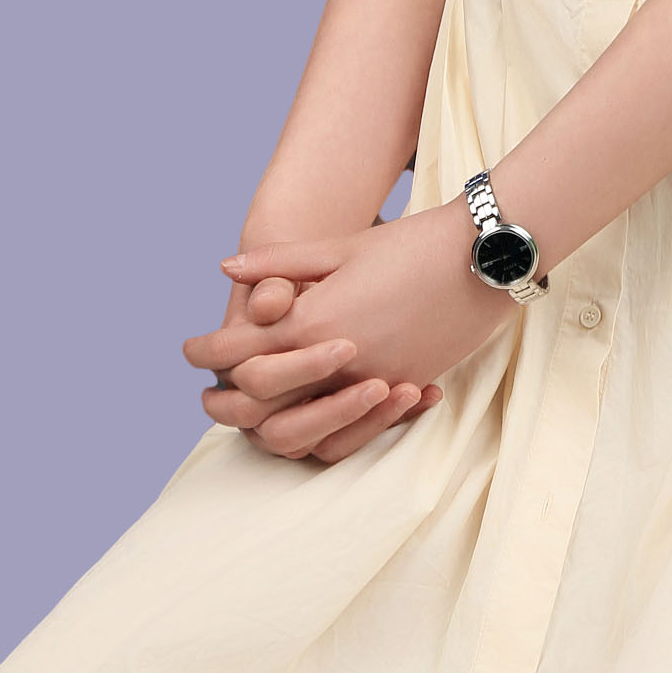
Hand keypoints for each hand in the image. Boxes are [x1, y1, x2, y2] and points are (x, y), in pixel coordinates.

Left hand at [184, 202, 509, 460]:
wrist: (483, 257)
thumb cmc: (411, 242)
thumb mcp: (342, 246)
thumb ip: (281, 264)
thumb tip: (225, 269)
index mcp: (315, 317)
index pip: (239, 350)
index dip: (206, 352)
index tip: (188, 351)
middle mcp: (339, 359)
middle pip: (261, 399)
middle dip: (225, 398)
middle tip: (208, 392)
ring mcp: (374, 381)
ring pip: (303, 427)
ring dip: (270, 423)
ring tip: (253, 413)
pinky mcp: (404, 389)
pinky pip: (352, 430)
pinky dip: (324, 428)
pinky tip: (309, 416)